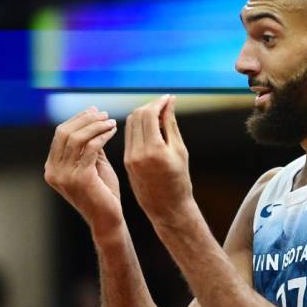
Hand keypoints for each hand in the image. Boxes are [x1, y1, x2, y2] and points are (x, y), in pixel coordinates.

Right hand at [44, 107, 121, 231]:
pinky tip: (113, 131)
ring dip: (95, 126)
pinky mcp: (80, 178)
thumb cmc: (103, 193)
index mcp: (52, 167)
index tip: (94, 111)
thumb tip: (92, 118)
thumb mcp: (93, 165)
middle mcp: (53, 171)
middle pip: (65, 133)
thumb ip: (89, 145)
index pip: (60, 134)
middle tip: (104, 114)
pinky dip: (102, 136)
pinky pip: (90, 148)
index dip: (77, 119)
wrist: (108, 219)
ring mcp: (64, 175)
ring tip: (110, 121)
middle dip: (86, 119)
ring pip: (77, 138)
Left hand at [124, 94, 192, 224]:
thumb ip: (171, 125)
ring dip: (143, 115)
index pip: (149, 115)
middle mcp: (138, 153)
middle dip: (150, 106)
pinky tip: (152, 129)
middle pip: (137, 116)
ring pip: (130, 125)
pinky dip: (138, 127)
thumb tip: (170, 102)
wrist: (168, 208)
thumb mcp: (180, 151)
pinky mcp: (126, 162)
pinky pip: (129, 136)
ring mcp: (130, 158)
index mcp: (154, 150)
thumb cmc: (180, 180)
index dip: (159, 103)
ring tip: (159, 116)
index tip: (169, 98)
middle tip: (165, 105)